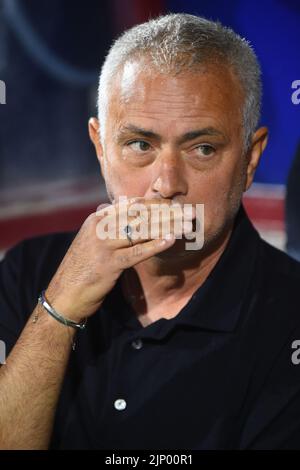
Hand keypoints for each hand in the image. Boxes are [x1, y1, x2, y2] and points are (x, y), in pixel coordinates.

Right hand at [45, 197, 193, 321]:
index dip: (157, 204)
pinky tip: (172, 239)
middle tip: (190, 213)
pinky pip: (136, 252)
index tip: (177, 204)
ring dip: (167, 226)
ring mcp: (104, 245)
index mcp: (98, 218)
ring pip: (141, 231)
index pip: (132, 205)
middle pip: (140, 215)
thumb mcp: (94, 240)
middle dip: (168, 213)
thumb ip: (111, 226)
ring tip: (187, 224)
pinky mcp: (109, 264)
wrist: (64, 294)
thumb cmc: (82, 267)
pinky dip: (155, 245)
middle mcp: (100, 227)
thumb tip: (130, 212)